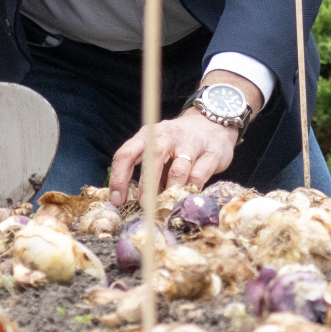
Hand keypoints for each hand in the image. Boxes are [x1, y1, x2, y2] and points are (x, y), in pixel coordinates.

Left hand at [108, 111, 238, 203]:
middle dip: (146, 185)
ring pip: (179, 169)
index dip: (119, 177)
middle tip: (143, 205)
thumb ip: (146, 169)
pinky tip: (185, 197)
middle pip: (153, 157)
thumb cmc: (178, 143)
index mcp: (148, 135)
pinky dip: (190, 190)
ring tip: (166, 206)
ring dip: (170, 190)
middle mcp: (168, 136)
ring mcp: (191, 143)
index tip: (117, 200)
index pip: (127, 153)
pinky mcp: (211, 154)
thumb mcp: (157, 148)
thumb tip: (131, 200)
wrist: (213, 124)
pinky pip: (198, 176)